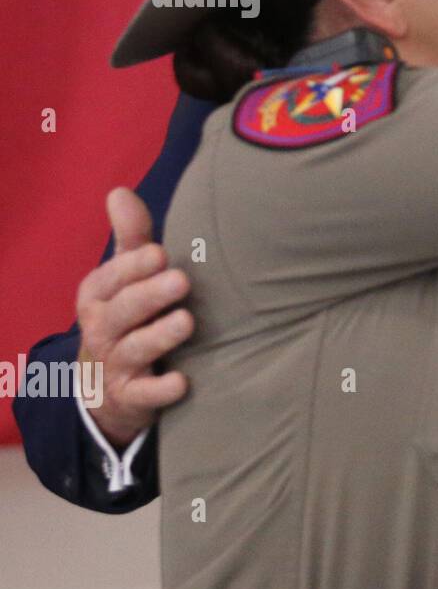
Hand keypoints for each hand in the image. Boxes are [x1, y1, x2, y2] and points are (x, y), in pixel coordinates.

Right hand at [75, 187, 192, 449]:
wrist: (107, 385)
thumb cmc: (127, 314)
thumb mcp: (124, 276)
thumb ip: (130, 237)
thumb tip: (119, 191)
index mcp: (97, 296)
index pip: (110, 278)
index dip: (132, 267)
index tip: (160, 252)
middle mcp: (101, 329)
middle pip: (123, 312)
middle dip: (150, 295)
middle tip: (182, 280)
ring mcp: (114, 365)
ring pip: (134, 349)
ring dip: (160, 336)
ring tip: (188, 321)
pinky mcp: (131, 397)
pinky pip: (144, 395)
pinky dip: (162, 390)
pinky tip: (183, 382)